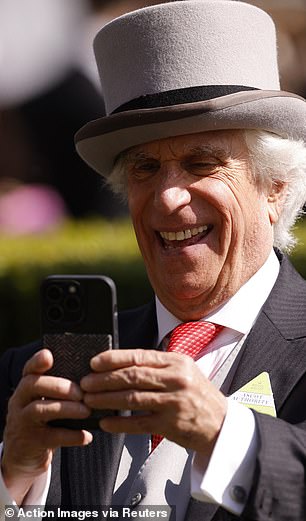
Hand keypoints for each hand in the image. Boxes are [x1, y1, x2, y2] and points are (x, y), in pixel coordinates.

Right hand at [1, 349, 91, 504]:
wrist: (23, 454)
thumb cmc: (43, 421)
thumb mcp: (44, 402)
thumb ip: (59, 389)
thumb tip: (91, 378)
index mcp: (26, 388)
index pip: (29, 369)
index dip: (37, 361)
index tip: (49, 355)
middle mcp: (20, 401)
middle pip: (33, 385)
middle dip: (58, 386)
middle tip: (81, 392)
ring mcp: (22, 421)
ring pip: (40, 409)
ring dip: (66, 409)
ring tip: (86, 411)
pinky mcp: (30, 442)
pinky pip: (51, 437)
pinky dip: (71, 436)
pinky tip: (86, 436)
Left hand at [81, 349, 226, 453]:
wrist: (221, 424)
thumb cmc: (198, 395)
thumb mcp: (184, 370)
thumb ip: (157, 365)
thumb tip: (121, 363)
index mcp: (177, 362)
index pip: (139, 356)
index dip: (114, 359)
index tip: (95, 362)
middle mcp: (176, 379)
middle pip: (133, 376)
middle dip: (105, 379)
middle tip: (86, 383)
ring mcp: (174, 402)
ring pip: (133, 399)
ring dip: (107, 399)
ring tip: (90, 400)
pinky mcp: (171, 425)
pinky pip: (139, 423)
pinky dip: (120, 423)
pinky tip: (106, 422)